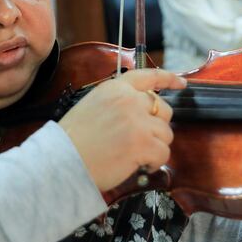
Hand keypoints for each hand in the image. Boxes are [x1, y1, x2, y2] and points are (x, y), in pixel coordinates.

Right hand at [58, 69, 185, 191]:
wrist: (60, 163)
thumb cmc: (73, 141)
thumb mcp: (93, 106)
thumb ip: (119, 103)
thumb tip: (144, 112)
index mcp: (115, 88)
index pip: (149, 76)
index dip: (168, 79)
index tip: (181, 84)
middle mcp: (129, 100)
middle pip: (163, 110)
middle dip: (157, 126)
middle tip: (141, 141)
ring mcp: (137, 121)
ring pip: (166, 134)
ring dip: (154, 147)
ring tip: (134, 156)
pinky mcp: (143, 143)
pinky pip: (163, 153)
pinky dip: (154, 163)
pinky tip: (138, 166)